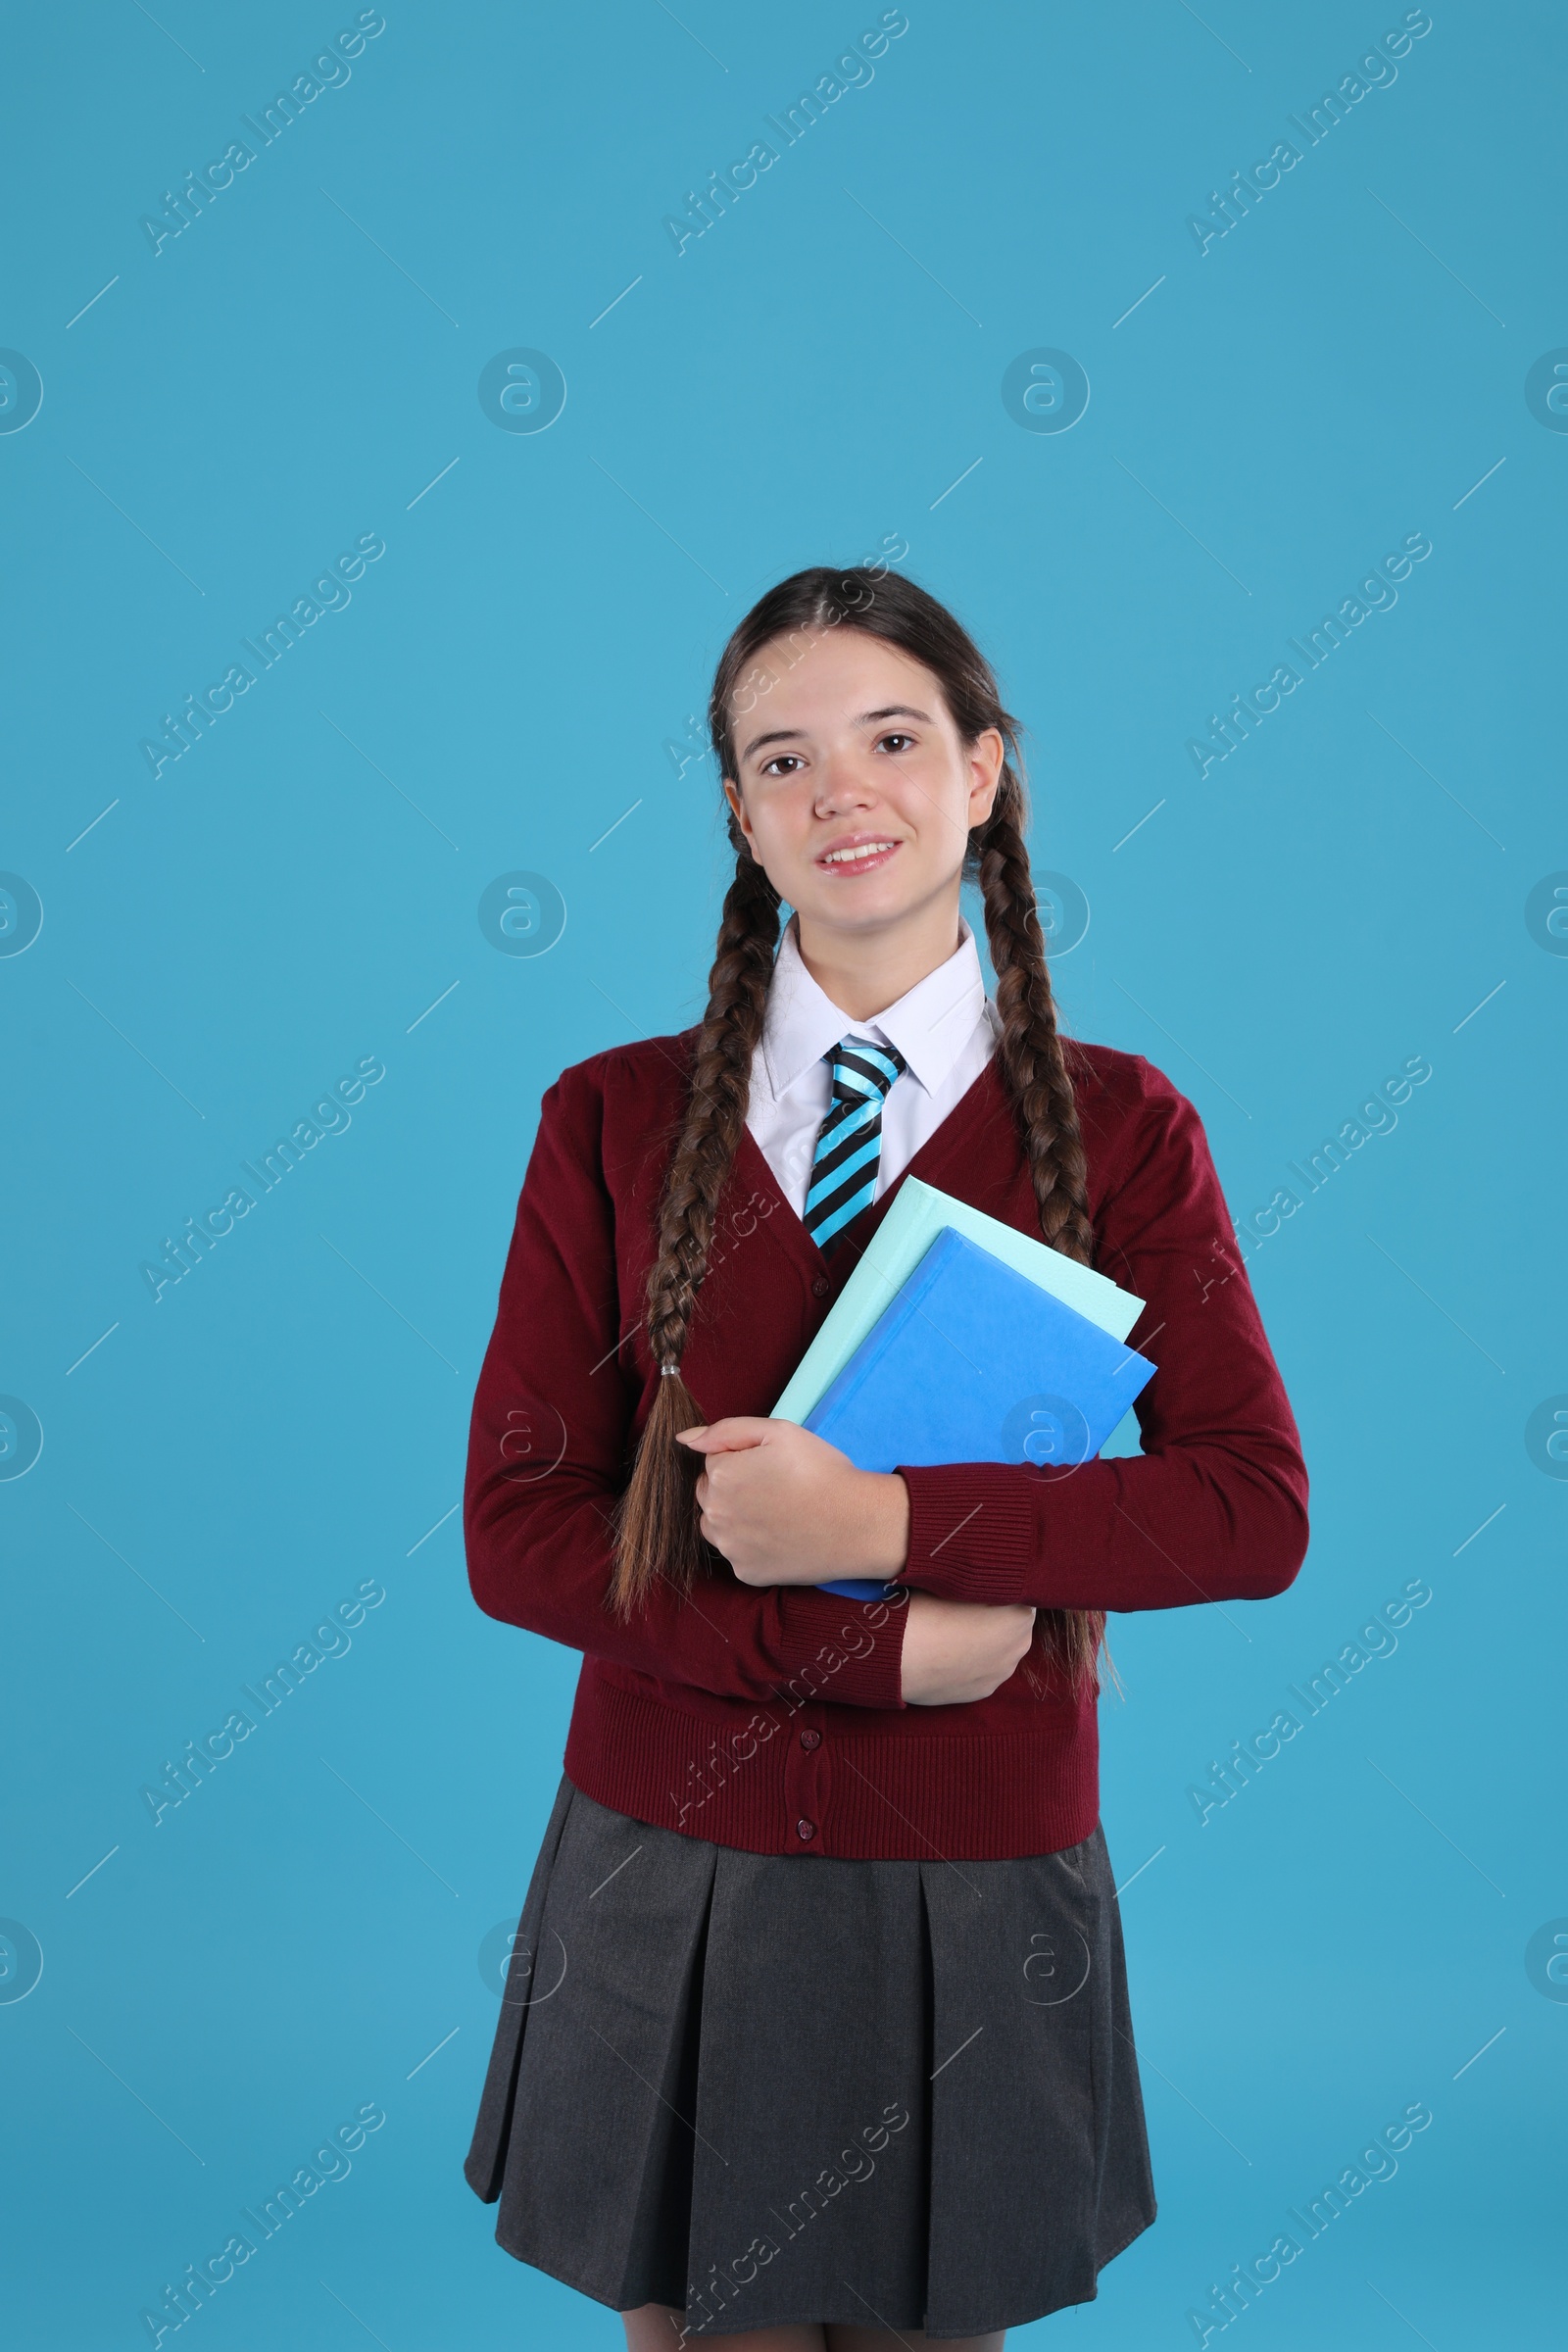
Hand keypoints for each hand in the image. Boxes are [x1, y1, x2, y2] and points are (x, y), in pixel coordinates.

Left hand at [675, 1417, 909, 1586]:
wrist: (858, 1524)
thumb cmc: (822, 1472)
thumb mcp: (778, 1432)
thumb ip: (726, 1431)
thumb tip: (685, 1439)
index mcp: (720, 1476)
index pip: (714, 1460)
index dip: (744, 1459)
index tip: (773, 1466)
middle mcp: (715, 1515)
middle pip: (709, 1493)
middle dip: (733, 1487)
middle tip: (775, 1488)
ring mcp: (730, 1549)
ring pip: (717, 1525)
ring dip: (735, 1516)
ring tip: (775, 1512)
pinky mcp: (746, 1574)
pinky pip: (737, 1553)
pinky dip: (751, 1545)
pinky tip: (779, 1536)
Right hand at [899, 1590, 1036, 1705]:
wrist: (899, 1656)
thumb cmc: (927, 1609)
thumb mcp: (958, 1579)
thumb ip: (982, 1579)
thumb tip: (985, 1573)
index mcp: (1021, 1615)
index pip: (1021, 1592)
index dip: (1000, 1584)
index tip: (980, 1581)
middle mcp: (1019, 1647)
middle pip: (1013, 1623)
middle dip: (995, 1614)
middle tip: (964, 1606)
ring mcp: (1001, 1673)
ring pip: (999, 1649)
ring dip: (984, 1640)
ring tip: (951, 1632)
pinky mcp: (982, 1692)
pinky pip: (983, 1670)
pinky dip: (971, 1662)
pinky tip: (948, 1654)